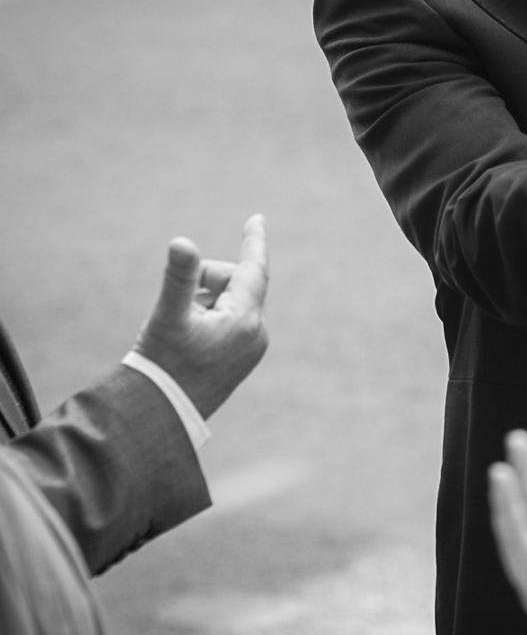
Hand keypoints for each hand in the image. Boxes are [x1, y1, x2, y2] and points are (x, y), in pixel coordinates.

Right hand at [133, 214, 270, 418]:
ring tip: (179, 331)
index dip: (253, 241)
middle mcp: (257, 333)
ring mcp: (251, 348)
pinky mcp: (241, 360)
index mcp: (245, 319)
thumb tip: (182, 242)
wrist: (161, 416)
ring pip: (229, 304)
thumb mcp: (167, 316)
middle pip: (234, 285)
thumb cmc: (162, 364)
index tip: (256, 219)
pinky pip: (229, 323)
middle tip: (178, 307)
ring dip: (203, 303)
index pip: (253, 269)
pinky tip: (187, 342)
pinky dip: (208, 318)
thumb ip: (178, 277)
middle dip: (205, 283)